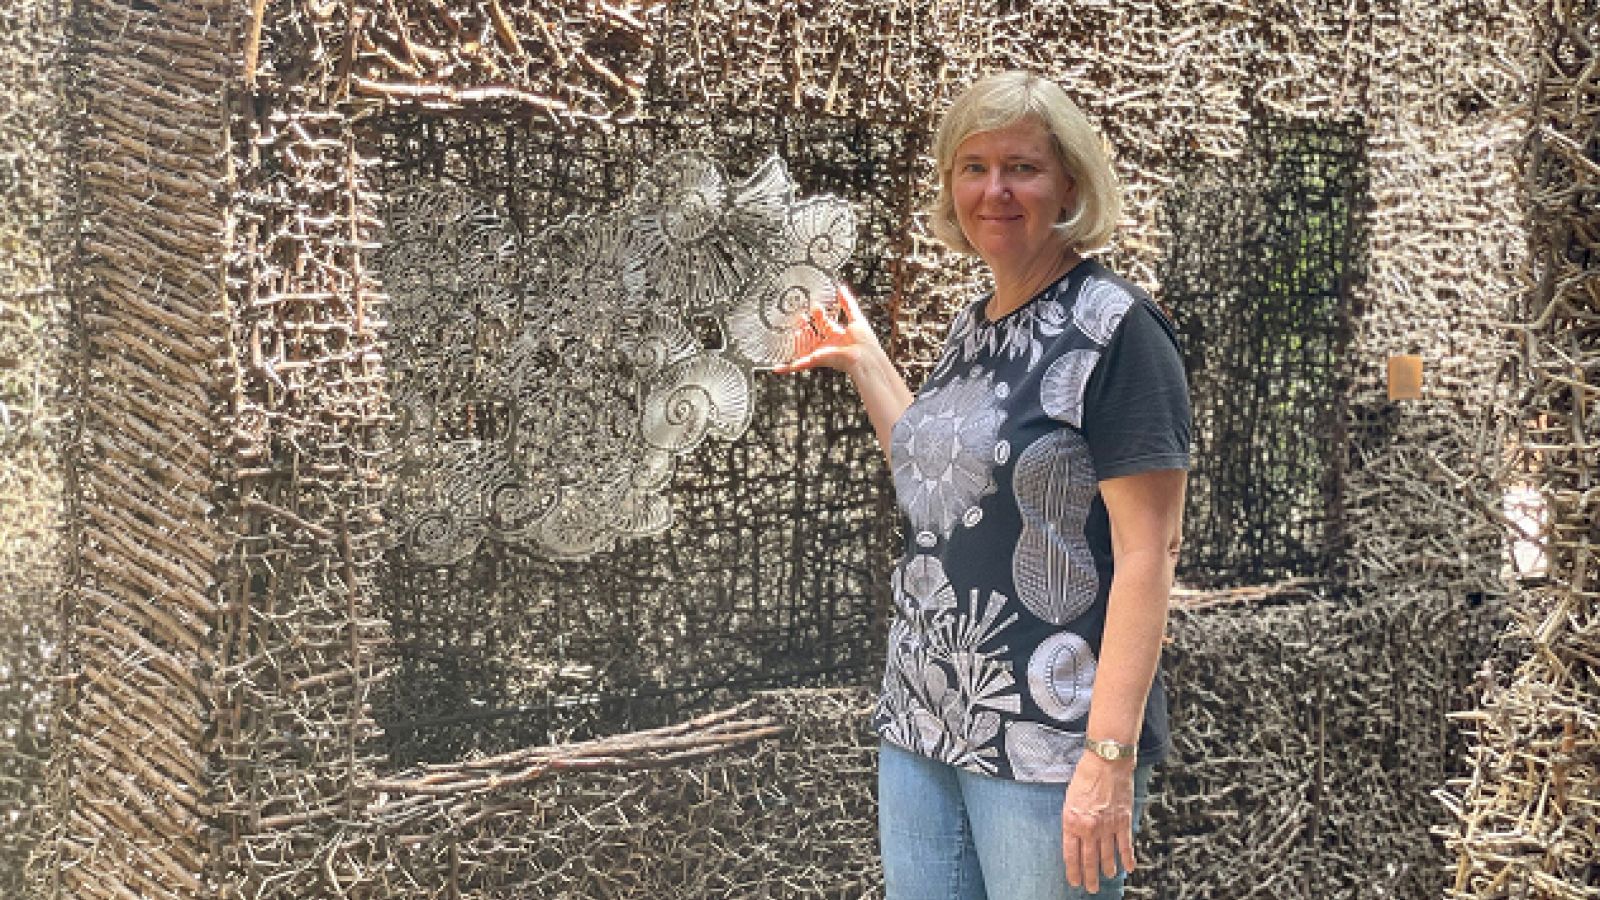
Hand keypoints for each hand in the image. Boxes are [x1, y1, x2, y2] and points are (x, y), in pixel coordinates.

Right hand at [771, 284, 881, 377]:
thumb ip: (848, 304)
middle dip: (805, 325)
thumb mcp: (856, 318)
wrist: (864, 357)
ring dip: (798, 339)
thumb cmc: (864, 342)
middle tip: (799, 317)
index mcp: (839, 336)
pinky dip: (787, 367)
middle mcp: (829, 345)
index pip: (825, 324)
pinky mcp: (816, 360)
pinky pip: (799, 365)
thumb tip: (842, 289)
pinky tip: (778, 368)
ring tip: (795, 329)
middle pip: (813, 334)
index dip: (819, 314)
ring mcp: (822, 353)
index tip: (815, 306)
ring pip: (804, 346)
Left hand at [1062, 751, 1136, 892]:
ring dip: (1107, 870)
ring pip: (1107, 856)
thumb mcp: (1069, 799)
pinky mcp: (1123, 821)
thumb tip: (1075, 836)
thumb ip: (1072, 820)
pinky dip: (1127, 858)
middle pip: (1089, 860)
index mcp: (1072, 822)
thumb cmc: (1085, 776)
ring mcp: (1108, 827)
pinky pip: (1125, 845)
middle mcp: (1089, 828)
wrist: (1107, 762)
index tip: (1074, 881)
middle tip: (1090, 888)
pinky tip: (1128, 868)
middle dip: (1089, 877)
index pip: (1071, 855)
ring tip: (1106, 878)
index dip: (1073, 871)